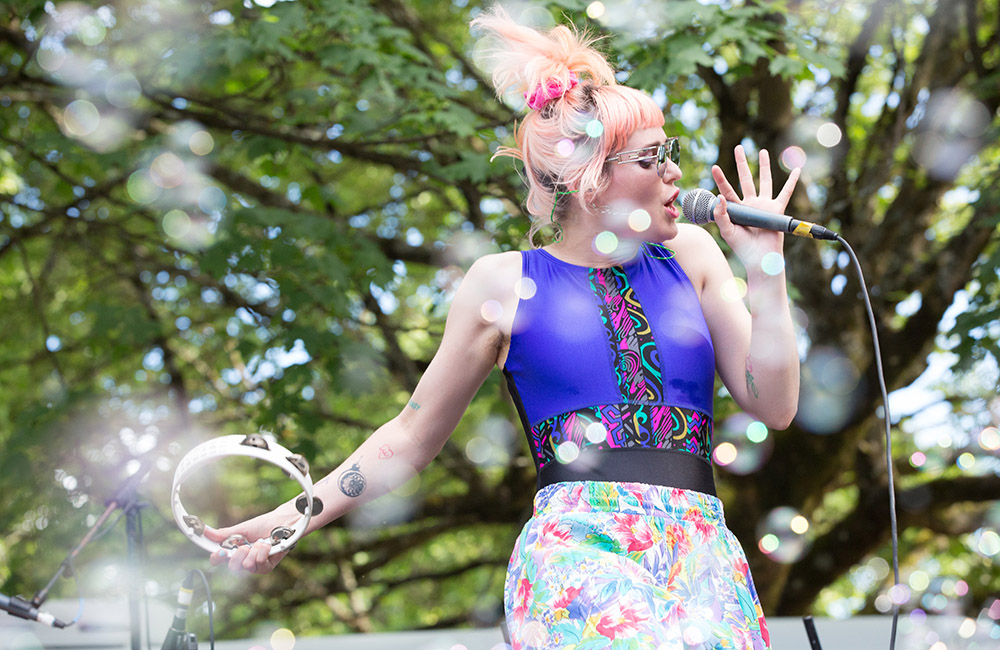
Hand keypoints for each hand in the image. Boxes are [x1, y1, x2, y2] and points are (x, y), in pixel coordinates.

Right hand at [205, 511, 293, 573]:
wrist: (282, 522)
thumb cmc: (263, 525)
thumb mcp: (242, 529)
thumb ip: (225, 534)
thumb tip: (205, 531)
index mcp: (234, 550)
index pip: (219, 559)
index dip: (216, 558)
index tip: (218, 552)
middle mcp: (243, 560)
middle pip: (232, 567)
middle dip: (237, 555)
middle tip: (244, 545)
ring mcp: (255, 565)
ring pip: (246, 566)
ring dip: (253, 551)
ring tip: (260, 542)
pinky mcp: (267, 567)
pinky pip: (260, 565)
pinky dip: (263, 552)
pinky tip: (267, 546)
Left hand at [710, 145, 800, 264]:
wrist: (759, 258)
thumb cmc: (742, 248)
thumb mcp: (727, 232)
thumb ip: (721, 215)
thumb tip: (719, 197)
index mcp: (736, 209)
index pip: (727, 190)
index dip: (720, 179)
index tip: (714, 166)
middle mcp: (750, 204)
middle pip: (745, 179)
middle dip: (741, 163)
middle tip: (739, 147)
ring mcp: (764, 206)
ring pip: (764, 181)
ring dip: (764, 166)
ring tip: (762, 151)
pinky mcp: (776, 210)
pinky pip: (786, 193)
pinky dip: (792, 181)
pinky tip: (796, 170)